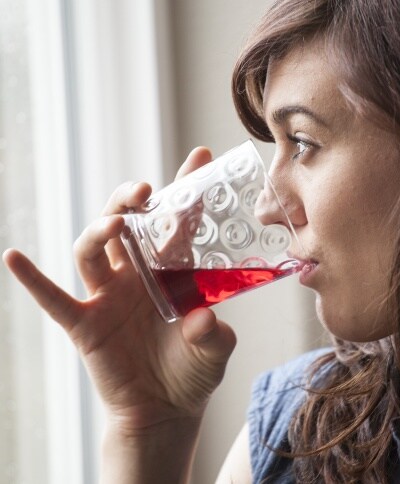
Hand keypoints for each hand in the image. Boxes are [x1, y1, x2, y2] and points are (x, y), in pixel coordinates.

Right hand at [2, 147, 236, 434]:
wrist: (166, 408)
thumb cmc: (193, 370)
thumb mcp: (215, 351)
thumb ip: (214, 335)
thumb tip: (201, 319)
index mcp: (173, 271)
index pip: (178, 222)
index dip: (186, 190)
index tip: (199, 156)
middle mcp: (138, 275)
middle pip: (127, 224)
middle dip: (131, 201)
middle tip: (145, 190)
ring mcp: (109, 296)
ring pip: (92, 249)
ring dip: (99, 231)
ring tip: (115, 224)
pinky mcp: (86, 323)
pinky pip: (54, 298)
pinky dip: (33, 279)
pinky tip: (13, 256)